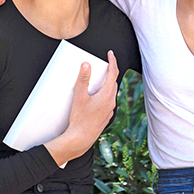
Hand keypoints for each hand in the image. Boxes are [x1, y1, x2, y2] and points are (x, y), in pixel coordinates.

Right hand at [45, 51, 118, 165]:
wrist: (81, 139)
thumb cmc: (80, 120)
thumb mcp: (79, 97)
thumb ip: (83, 80)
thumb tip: (86, 65)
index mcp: (107, 95)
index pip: (113, 73)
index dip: (112, 61)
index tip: (110, 54)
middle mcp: (111, 102)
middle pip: (114, 82)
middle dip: (110, 71)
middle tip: (104, 64)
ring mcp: (110, 110)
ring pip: (112, 92)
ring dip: (107, 83)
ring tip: (99, 78)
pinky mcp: (106, 116)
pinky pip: (108, 100)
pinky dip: (105, 94)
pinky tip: (96, 96)